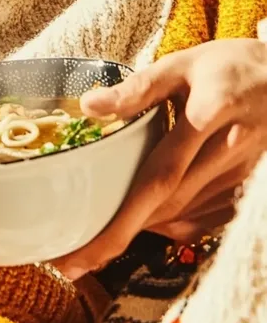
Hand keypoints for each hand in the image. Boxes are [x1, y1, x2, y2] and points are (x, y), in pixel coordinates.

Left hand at [52, 39, 266, 279]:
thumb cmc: (230, 67)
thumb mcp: (183, 64)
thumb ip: (138, 88)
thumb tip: (90, 106)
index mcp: (207, 117)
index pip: (157, 178)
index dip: (119, 221)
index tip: (82, 251)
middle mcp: (228, 154)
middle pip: (167, 206)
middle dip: (118, 236)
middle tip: (74, 258)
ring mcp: (242, 178)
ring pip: (185, 217)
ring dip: (143, 229)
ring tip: (100, 236)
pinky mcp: (247, 191)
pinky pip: (205, 221)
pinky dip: (172, 223)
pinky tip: (148, 215)